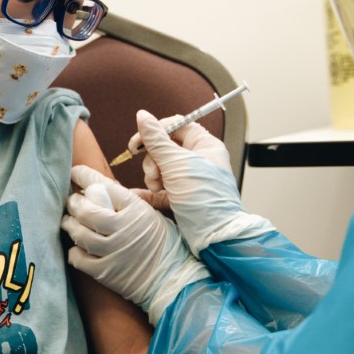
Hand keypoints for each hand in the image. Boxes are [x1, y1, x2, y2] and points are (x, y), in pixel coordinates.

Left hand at [62, 165, 209, 323]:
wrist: (174, 278)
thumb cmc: (163, 242)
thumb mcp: (151, 215)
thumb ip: (128, 201)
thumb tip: (103, 186)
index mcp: (136, 209)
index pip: (104, 186)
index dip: (85, 177)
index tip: (75, 173)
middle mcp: (124, 228)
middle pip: (86, 210)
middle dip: (74, 202)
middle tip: (72, 201)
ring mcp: (114, 251)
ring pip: (79, 233)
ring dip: (69, 225)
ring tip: (69, 222)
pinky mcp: (106, 272)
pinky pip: (78, 258)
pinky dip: (74, 251)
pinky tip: (77, 247)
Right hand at [130, 110, 272, 253]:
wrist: (215, 236)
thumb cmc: (206, 198)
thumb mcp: (178, 164)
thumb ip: (157, 140)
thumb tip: (143, 116)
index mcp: (205, 146)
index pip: (177, 126)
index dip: (156, 131)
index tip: (138, 142)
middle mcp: (198, 161)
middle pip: (164, 148)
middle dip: (153, 160)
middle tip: (154, 173)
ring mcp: (188, 180)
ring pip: (160, 169)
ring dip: (152, 177)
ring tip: (157, 188)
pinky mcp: (180, 198)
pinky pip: (159, 190)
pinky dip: (149, 192)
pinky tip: (139, 196)